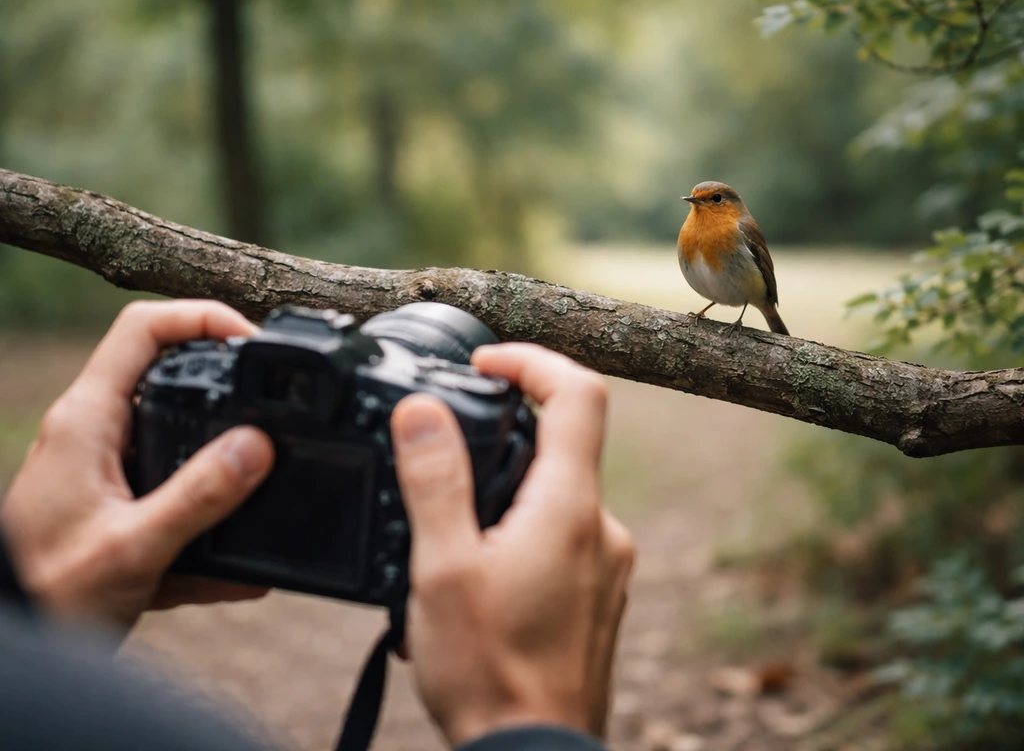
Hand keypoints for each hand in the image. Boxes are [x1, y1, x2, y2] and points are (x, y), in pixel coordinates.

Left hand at [0, 300, 274, 633]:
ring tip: (271, 475)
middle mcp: (93, 432)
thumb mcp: (132, 548)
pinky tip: (240, 566)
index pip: (144, 328)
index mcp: (88, 420)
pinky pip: (173, 490)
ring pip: (176, 431)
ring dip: (223, 450)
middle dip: (225, 377)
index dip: (203, 317)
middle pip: (167, 370)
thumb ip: (199, 497)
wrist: (11, 639)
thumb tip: (258, 447)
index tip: (253, 340)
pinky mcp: (114, 504)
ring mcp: (103, 468)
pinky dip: (208, 517)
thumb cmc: (44, 593)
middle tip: (272, 396)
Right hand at [391, 342, 634, 745]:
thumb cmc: (490, 675)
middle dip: (504, 431)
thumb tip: (425, 410)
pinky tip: (474, 574)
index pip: (578, 393)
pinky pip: (562, 536)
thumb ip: (434, 481)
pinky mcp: (599, 593)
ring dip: (505, 490)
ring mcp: (607, 563)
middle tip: (444, 451)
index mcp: (569, 508)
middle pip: (565, 440)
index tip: (486, 362)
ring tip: (446, 536)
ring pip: (558, 491)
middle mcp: (602, 528)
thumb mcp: (442, 570)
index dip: (532, 360)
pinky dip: (519, 530)